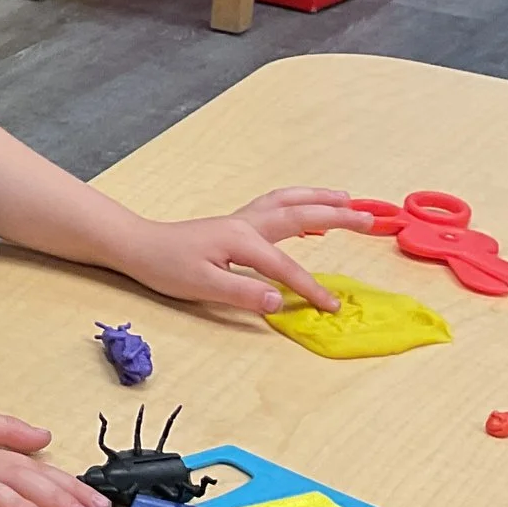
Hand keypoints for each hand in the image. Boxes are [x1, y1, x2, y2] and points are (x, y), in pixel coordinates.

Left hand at [114, 187, 371, 314]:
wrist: (137, 245)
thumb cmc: (165, 265)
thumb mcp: (201, 286)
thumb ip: (242, 293)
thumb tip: (278, 302)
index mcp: (242, 240)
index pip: (286, 268)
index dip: (310, 289)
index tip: (332, 306)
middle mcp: (246, 225)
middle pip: (299, 215)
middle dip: (336, 216)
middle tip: (370, 218)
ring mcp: (240, 221)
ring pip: (287, 203)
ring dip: (318, 199)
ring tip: (347, 200)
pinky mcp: (234, 225)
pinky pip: (275, 209)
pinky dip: (298, 206)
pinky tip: (308, 219)